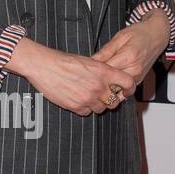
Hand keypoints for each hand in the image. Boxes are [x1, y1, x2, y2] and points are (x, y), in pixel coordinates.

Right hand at [6, 38, 136, 115]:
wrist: (45, 66)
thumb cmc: (64, 61)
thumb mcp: (89, 61)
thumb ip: (102, 71)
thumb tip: (111, 79)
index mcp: (103, 72)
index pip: (127, 82)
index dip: (129, 88)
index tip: (127, 91)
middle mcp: (98, 86)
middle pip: (114, 101)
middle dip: (110, 99)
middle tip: (103, 95)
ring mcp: (88, 98)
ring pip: (101, 108)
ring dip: (96, 104)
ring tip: (87, 95)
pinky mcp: (76, 106)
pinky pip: (87, 112)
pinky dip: (84, 108)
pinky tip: (78, 98)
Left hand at [91, 12, 170, 84]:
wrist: (157, 35)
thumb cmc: (140, 33)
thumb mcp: (119, 37)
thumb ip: (105, 51)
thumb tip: (91, 61)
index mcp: (128, 56)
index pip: (105, 70)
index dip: (94, 71)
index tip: (87, 70)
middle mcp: (134, 69)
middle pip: (110, 82)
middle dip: (99, 80)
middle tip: (90, 77)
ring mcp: (138, 76)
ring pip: (117, 89)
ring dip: (107, 86)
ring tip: (99, 80)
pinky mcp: (139, 81)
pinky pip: (124, 89)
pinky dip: (115, 87)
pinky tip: (109, 82)